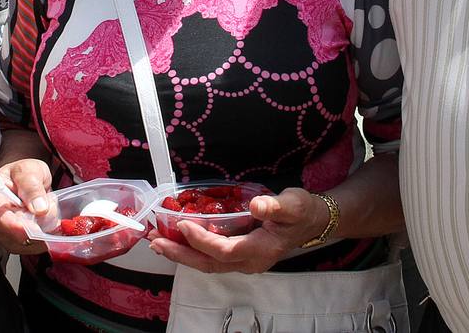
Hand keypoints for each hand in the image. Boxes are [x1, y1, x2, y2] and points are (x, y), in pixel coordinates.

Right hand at [0, 158, 51, 253]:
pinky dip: (41, 241)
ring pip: (20, 245)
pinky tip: (49, 228)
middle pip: (9, 235)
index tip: (36, 229)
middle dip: (34, 230)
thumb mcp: (30, 170)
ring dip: (40, 236)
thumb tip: (39, 209)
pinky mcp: (8, 242)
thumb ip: (32, 185)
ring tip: (50, 216)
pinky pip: (26, 249)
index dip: (16, 226)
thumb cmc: (25, 173)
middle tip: (51, 214)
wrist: (25, 181)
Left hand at [149, 188, 328, 273]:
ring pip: (208, 264)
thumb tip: (257, 206)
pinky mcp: (240, 255)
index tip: (183, 224)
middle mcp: (250, 261)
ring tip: (158, 243)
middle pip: (209, 264)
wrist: (312, 222)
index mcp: (261, 249)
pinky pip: (212, 257)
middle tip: (156, 242)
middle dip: (181, 254)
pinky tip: (178, 239)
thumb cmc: (302, 211)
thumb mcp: (294, 204)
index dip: (202, 240)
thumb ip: (276, 206)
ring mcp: (244, 261)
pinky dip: (192, 250)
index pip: (225, 250)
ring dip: (182, 254)